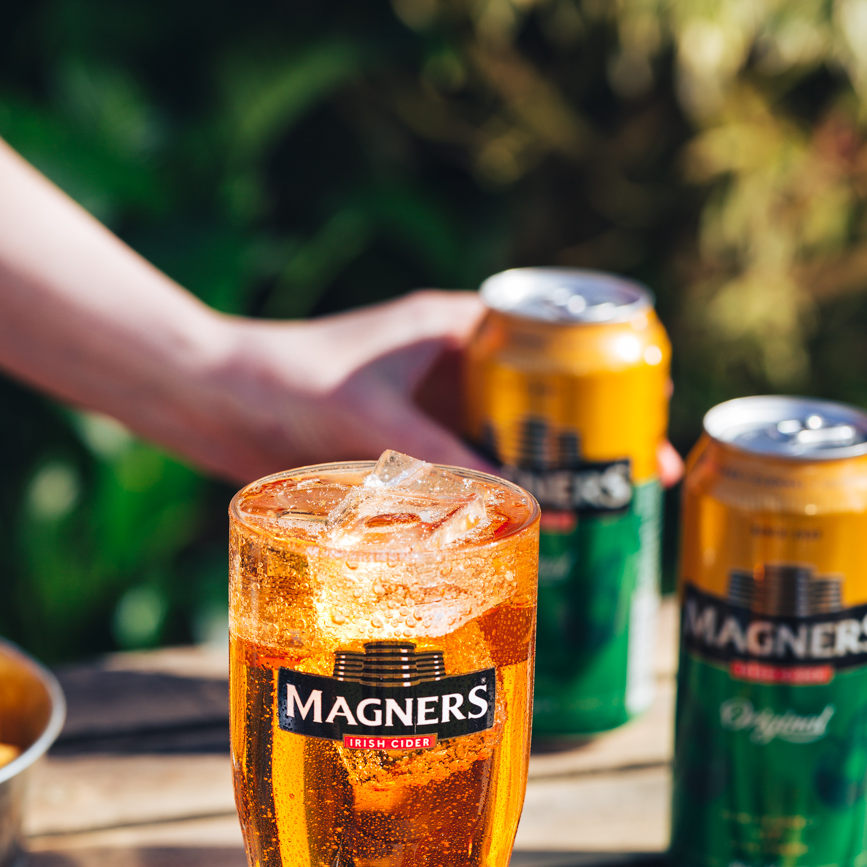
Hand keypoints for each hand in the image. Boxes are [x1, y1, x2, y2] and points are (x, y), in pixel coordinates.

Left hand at [201, 293, 684, 486]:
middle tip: (640, 491)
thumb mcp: (380, 426)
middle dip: (594, 445)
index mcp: (460, 329)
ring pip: (511, 442)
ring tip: (599, 524)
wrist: (214, 401)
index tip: (652, 428)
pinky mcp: (406, 450)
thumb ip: (448, 468)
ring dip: (549, 478)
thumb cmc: (291, 386)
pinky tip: (525, 538)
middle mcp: (454, 366)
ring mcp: (431, 409)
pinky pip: (470, 473)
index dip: (616, 385)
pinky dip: (500, 499)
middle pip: (549, 402)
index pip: (563, 345)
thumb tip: (527, 515)